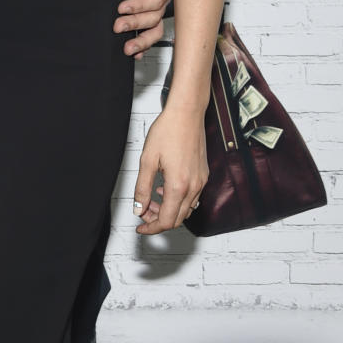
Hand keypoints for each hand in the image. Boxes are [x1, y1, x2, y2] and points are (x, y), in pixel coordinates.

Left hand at [114, 0, 171, 56]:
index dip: (140, 6)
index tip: (121, 7)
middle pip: (155, 17)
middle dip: (137, 24)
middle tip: (117, 27)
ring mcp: (149, 5)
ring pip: (153, 28)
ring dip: (142, 40)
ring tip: (127, 49)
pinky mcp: (139, 11)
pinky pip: (145, 30)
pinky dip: (142, 42)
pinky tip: (134, 53)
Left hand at [133, 108, 207, 233]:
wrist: (187, 114)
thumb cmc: (167, 131)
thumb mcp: (147, 160)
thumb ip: (142, 188)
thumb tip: (139, 209)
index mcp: (179, 186)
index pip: (166, 220)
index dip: (151, 228)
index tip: (140, 228)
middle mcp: (194, 187)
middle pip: (177, 219)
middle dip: (158, 220)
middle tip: (143, 212)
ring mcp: (201, 181)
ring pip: (185, 209)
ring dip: (168, 210)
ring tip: (152, 198)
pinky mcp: (203, 175)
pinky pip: (192, 198)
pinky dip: (178, 200)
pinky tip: (165, 188)